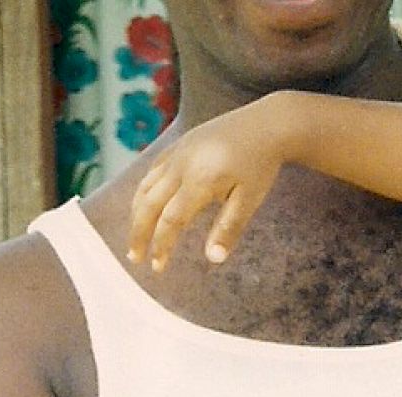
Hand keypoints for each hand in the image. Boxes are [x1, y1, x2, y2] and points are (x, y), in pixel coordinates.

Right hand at [125, 109, 285, 271]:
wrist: (266, 124)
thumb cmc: (260, 164)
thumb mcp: (250, 199)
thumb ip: (229, 228)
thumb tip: (213, 260)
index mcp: (199, 181)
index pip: (170, 220)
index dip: (161, 245)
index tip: (157, 267)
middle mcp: (181, 166)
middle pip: (149, 205)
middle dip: (138, 234)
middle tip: (135, 258)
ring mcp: (177, 153)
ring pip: (145, 186)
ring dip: (136, 213)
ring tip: (135, 236)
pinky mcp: (178, 145)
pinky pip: (153, 170)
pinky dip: (144, 191)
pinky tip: (145, 205)